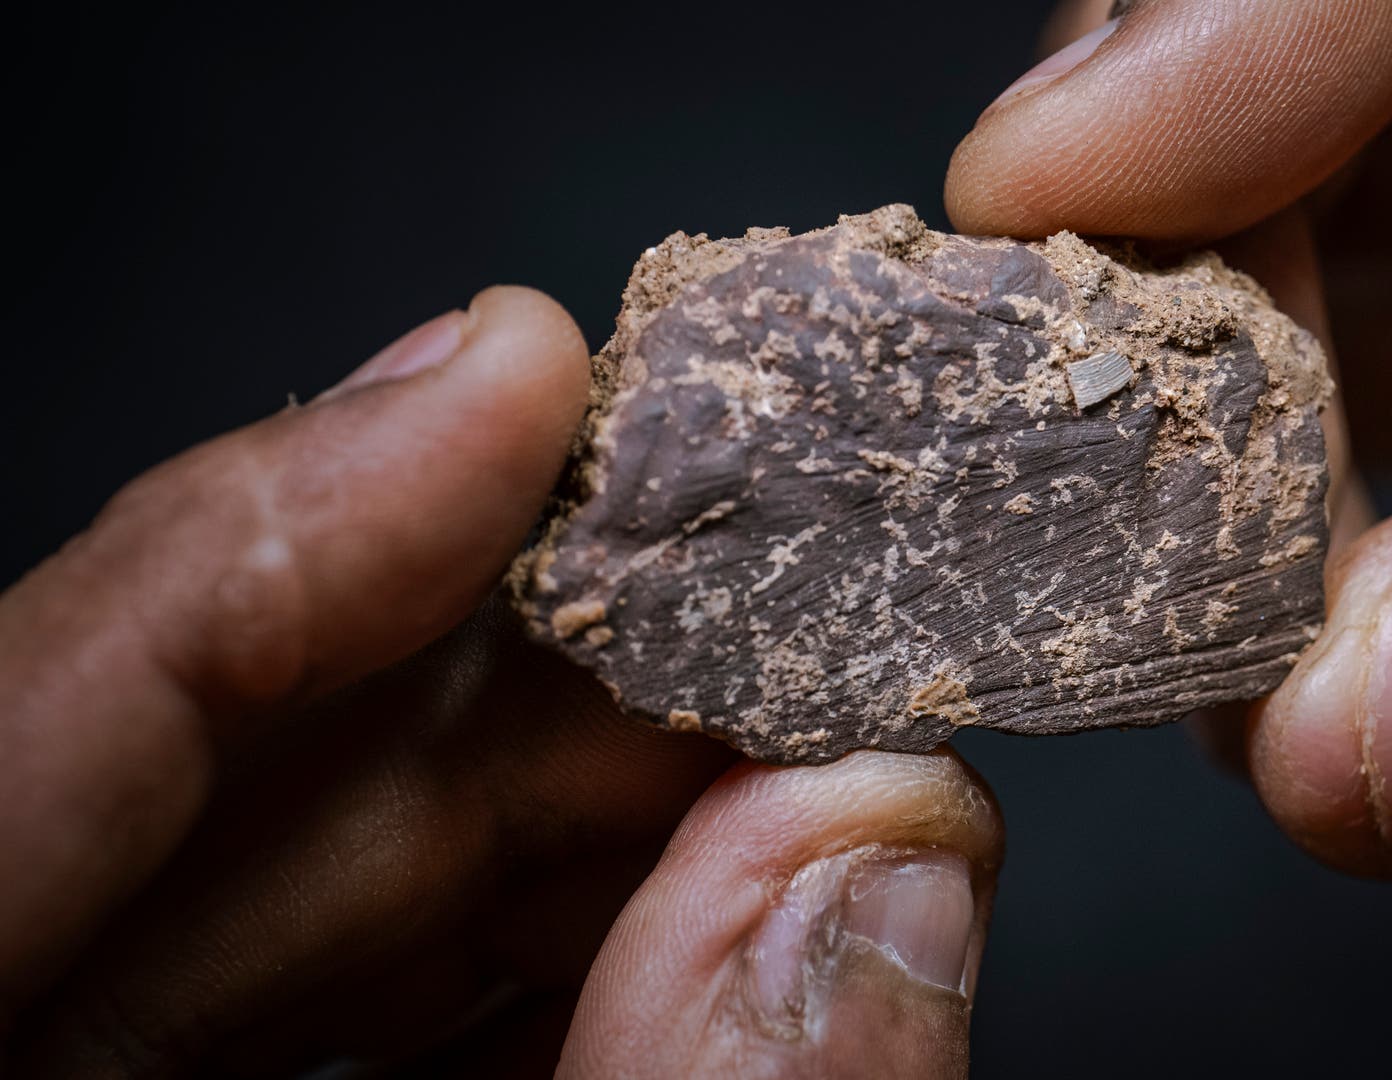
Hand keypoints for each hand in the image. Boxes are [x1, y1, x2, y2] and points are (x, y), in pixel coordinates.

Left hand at [0, 288, 1000, 1075]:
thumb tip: (880, 854)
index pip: (19, 740)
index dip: (278, 531)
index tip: (520, 376)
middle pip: (221, 793)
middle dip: (524, 677)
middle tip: (758, 601)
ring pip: (303, 897)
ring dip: (572, 810)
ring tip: (783, 747)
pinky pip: (350, 1015)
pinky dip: (542, 949)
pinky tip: (706, 908)